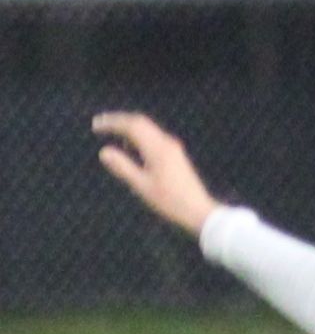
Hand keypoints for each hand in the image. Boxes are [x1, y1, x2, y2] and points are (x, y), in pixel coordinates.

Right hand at [92, 112, 220, 235]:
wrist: (200, 212)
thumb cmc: (171, 202)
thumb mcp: (142, 186)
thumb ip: (123, 167)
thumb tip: (104, 152)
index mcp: (157, 148)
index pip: (131, 124)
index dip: (111, 122)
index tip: (96, 125)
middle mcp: (167, 143)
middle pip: (140, 122)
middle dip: (119, 121)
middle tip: (101, 126)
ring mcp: (174, 148)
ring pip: (148, 129)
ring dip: (129, 129)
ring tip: (113, 138)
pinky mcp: (177, 155)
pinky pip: (154, 138)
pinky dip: (140, 138)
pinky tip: (132, 150)